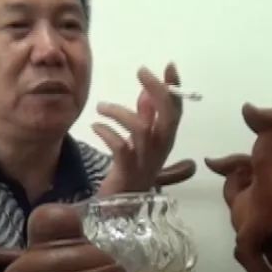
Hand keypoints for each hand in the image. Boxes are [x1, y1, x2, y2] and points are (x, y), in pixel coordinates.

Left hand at [94, 63, 182, 195]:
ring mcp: (145, 160)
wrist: (120, 205)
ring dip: (119, 112)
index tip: (169, 66)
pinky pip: (120, 147)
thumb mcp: (141, 141)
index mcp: (165, 139)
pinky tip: (95, 127)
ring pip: (141, 128)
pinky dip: (106, 133)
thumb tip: (148, 90)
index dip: (175, 88)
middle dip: (158, 91)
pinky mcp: (127, 170)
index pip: (177, 110)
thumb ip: (146, 116)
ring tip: (101, 108)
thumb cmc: (131, 169)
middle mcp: (160, 148)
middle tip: (142, 73)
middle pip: (168, 116)